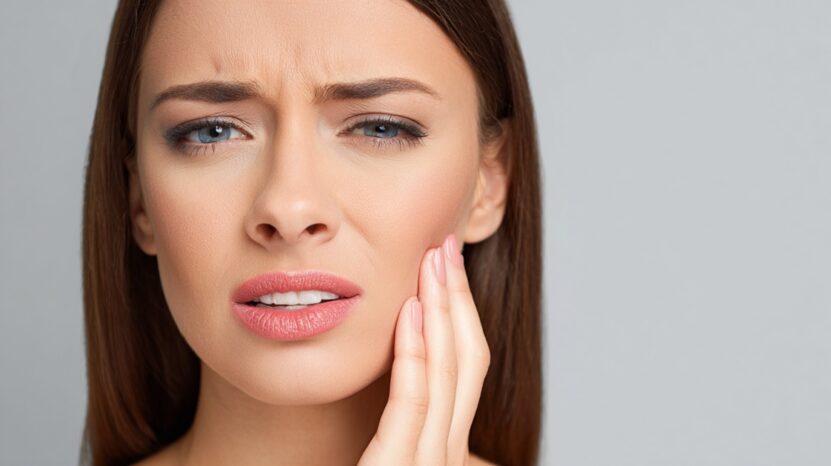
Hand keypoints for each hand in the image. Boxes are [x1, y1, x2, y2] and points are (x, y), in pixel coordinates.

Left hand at [358, 234, 490, 465]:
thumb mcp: (386, 453)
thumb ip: (398, 419)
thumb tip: (397, 366)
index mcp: (444, 442)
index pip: (467, 365)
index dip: (461, 310)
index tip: (447, 266)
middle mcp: (448, 450)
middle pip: (469, 358)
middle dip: (459, 297)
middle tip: (446, 246)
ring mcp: (430, 460)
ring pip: (448, 369)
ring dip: (442, 307)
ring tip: (433, 259)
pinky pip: (413, 399)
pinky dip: (415, 350)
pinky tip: (410, 309)